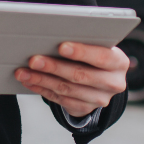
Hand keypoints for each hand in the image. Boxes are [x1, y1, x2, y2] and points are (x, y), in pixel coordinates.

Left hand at [15, 42, 129, 117]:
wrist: (101, 78)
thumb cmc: (93, 53)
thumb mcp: (96, 45)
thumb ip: (83, 40)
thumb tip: (52, 34)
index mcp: (119, 62)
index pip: (101, 56)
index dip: (81, 52)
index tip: (61, 46)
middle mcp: (113, 83)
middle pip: (80, 75)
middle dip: (54, 66)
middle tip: (33, 59)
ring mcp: (100, 99)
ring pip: (67, 89)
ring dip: (42, 79)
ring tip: (23, 72)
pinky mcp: (85, 108)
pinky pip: (60, 99)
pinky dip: (42, 89)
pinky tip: (29, 81)